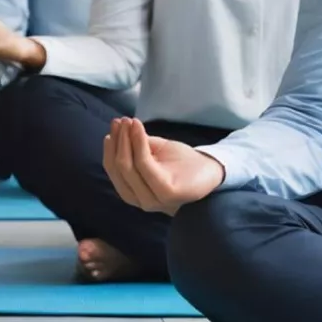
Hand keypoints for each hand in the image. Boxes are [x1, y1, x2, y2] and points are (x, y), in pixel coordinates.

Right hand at [103, 117, 225, 214]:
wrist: (212, 170)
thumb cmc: (182, 163)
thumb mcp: (154, 152)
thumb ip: (136, 147)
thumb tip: (117, 130)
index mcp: (136, 193)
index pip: (114, 171)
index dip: (110, 148)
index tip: (114, 126)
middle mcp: (142, 201)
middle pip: (119, 169)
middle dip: (117, 141)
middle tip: (120, 121)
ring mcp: (154, 200)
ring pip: (129, 168)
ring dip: (126, 141)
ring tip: (128, 122)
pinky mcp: (167, 193)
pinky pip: (145, 165)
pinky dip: (139, 144)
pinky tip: (138, 129)